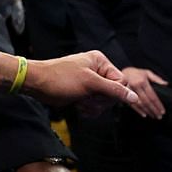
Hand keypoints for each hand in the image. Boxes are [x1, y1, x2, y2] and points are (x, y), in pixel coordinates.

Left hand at [25, 51, 143, 116]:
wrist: (36, 84)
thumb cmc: (60, 78)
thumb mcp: (89, 83)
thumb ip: (113, 90)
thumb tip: (135, 97)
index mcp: (100, 62)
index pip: (122, 81)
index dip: (113, 93)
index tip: (98, 95)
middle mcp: (97, 71)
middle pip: (114, 93)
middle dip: (100, 101)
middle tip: (86, 99)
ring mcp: (90, 83)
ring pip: (104, 102)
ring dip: (94, 107)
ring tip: (80, 103)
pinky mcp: (83, 93)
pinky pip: (95, 106)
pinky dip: (88, 109)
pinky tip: (79, 107)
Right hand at [119, 66, 169, 119]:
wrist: (123, 72)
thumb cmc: (136, 73)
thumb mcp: (147, 73)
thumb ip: (157, 79)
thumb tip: (165, 84)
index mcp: (142, 81)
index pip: (152, 95)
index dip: (158, 104)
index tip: (162, 111)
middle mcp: (135, 86)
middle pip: (146, 101)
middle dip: (153, 110)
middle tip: (159, 116)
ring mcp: (128, 91)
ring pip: (139, 104)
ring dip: (147, 111)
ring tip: (153, 116)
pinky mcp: (123, 95)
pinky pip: (131, 104)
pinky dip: (138, 110)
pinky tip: (144, 114)